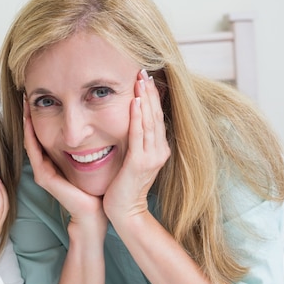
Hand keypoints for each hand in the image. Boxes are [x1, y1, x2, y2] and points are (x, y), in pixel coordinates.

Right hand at [23, 98, 107, 239]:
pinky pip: (34, 153)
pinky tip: (30, 122)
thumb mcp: (93, 160)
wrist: (95, 213)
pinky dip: (31, 136)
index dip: (41, 115)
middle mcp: (45, 165)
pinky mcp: (44, 178)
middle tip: (28, 92)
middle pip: (34, 135)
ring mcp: (42, 172)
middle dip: (30, 114)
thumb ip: (90, 145)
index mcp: (55, 161)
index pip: (44, 133)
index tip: (43, 94)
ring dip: (27, 121)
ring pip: (31, 141)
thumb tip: (98, 123)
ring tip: (26, 102)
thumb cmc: (97, 188)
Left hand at [103, 70, 170, 225]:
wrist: (126, 213)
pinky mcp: (140, 164)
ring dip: (144, 98)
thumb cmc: (125, 187)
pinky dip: (137, 117)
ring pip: (149, 121)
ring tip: (140, 79)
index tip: (145, 78)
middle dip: (149, 92)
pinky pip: (139, 136)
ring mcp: (151, 157)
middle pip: (155, 115)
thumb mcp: (133, 160)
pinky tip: (135, 102)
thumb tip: (130, 123)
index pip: (156, 117)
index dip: (152, 97)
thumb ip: (135, 142)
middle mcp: (159, 151)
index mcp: (158, 149)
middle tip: (143, 70)